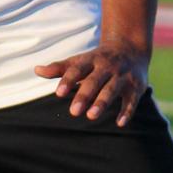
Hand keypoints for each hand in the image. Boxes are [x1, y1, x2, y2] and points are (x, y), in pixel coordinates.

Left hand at [34, 43, 148, 125]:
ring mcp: (122, 76)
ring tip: (91, 116)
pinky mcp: (136, 87)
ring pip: (112, 90)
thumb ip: (60, 68)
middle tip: (74, 111)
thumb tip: (37, 70)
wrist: (131, 49)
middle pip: (94, 81)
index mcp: (91, 60)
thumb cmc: (98, 60)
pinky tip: (120, 123)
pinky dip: (127, 111)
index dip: (68, 80)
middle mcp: (107, 67)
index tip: (59, 93)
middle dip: (84, 95)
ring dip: (102, 102)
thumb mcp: (80, 61)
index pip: (78, 69)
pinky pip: (132, 100)